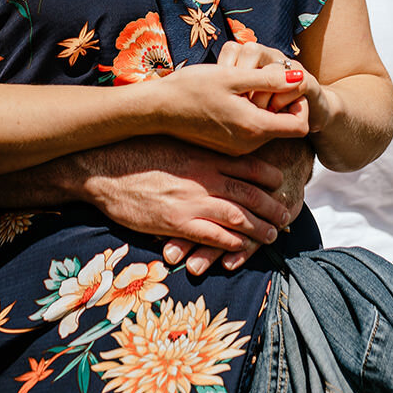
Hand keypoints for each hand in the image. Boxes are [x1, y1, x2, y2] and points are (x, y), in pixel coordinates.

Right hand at [79, 137, 294, 272]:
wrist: (104, 168)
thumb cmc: (135, 153)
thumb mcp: (173, 144)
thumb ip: (196, 151)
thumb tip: (211, 154)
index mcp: (203, 155)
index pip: (247, 165)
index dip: (268, 176)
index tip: (279, 182)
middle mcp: (204, 177)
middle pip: (250, 192)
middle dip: (272, 206)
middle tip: (287, 215)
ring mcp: (192, 200)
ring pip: (238, 216)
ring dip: (259, 228)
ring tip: (273, 235)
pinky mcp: (177, 222)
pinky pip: (213, 235)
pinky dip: (231, 243)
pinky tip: (242, 248)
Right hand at [154, 57, 309, 154]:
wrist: (156, 108)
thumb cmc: (192, 88)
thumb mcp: (233, 77)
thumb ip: (269, 79)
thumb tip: (300, 76)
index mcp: (254, 128)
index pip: (301, 126)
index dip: (300, 104)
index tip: (287, 84)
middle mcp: (249, 144)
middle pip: (285, 128)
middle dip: (282, 103)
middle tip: (264, 80)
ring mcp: (236, 148)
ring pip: (266, 129)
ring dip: (264, 108)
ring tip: (244, 87)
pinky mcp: (225, 146)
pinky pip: (250, 133)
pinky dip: (249, 116)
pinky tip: (231, 98)